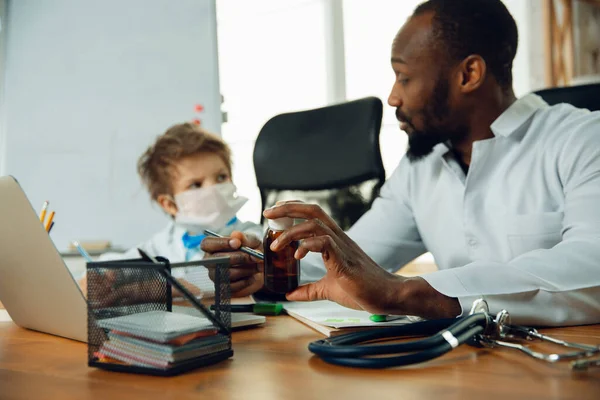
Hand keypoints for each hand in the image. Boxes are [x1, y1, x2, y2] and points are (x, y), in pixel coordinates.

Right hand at [201, 231, 264, 296]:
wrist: (259, 266)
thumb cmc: (251, 249)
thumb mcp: (251, 240)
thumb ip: (244, 238)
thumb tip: (236, 235)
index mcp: (212, 246)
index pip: (207, 244)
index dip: (221, 243)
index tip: (237, 243)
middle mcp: (210, 262)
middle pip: (217, 260)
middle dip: (239, 257)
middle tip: (254, 256)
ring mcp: (215, 276)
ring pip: (227, 273)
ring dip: (246, 269)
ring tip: (258, 265)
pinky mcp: (223, 288)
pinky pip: (233, 286)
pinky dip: (247, 280)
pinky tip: (253, 275)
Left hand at [264, 202, 460, 318]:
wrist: (388, 296)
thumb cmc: (363, 290)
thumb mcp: (329, 289)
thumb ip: (310, 290)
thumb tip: (291, 294)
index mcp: (334, 240)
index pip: (312, 214)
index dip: (293, 209)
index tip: (274, 212)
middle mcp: (338, 238)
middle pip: (312, 210)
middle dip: (288, 208)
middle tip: (267, 212)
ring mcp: (342, 246)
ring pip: (315, 225)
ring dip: (292, 232)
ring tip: (277, 245)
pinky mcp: (345, 259)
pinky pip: (325, 242)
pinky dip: (308, 246)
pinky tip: (298, 256)